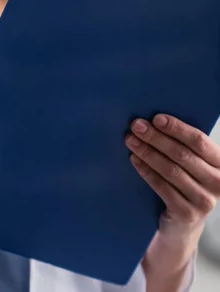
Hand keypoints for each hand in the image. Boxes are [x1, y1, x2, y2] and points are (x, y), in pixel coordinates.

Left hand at [125, 114, 219, 237]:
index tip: (156, 118)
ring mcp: (204, 200)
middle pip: (182, 154)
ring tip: (131, 141)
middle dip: (156, 138)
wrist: (183, 223)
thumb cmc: (186, 182)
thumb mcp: (192, 164)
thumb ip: (182, 145)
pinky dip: (146, 171)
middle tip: (136, 126)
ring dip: (148, 153)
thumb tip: (154, 121)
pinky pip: (162, 187)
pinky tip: (135, 160)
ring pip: (171, 170)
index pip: (199, 141)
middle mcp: (218, 182)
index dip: (177, 128)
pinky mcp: (187, 214)